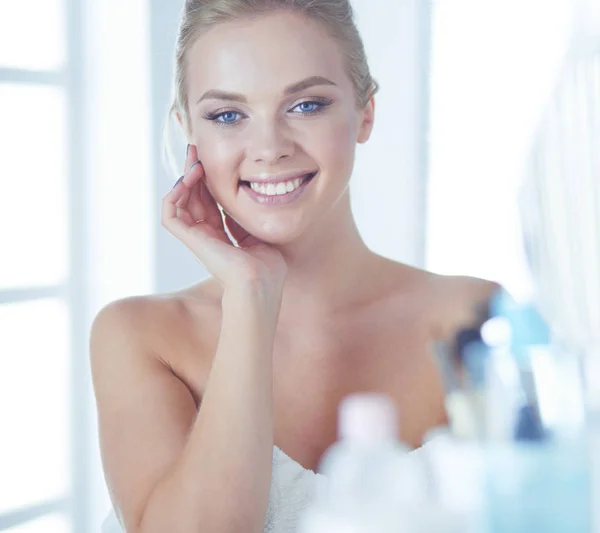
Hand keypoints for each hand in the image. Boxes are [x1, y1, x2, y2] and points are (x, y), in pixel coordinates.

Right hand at [161, 145, 287, 295]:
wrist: (260, 284)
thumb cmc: (267, 269)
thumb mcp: (260, 236)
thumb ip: (248, 221)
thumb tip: (249, 201)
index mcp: (223, 237)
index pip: (210, 204)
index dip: (210, 183)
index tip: (214, 162)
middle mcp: (208, 237)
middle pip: (194, 199)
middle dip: (195, 174)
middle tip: (198, 151)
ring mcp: (198, 239)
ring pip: (180, 204)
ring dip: (184, 180)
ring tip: (195, 162)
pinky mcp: (191, 240)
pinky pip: (170, 215)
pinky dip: (173, 196)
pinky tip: (186, 180)